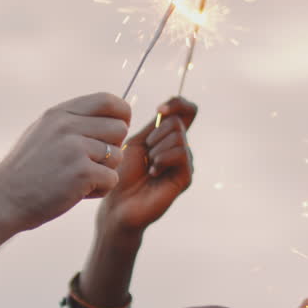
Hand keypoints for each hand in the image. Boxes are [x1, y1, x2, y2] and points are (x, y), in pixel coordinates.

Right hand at [0, 93, 130, 230]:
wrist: (2, 199)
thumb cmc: (27, 172)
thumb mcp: (44, 134)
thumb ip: (74, 123)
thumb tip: (114, 119)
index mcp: (60, 113)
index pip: (107, 100)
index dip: (121, 116)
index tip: (114, 133)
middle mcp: (68, 125)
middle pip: (119, 128)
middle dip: (113, 148)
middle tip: (93, 164)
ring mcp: (75, 148)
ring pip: (118, 156)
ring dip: (105, 172)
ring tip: (80, 180)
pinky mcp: (82, 172)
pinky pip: (112, 179)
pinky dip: (99, 191)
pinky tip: (78, 193)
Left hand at [97, 97, 197, 237]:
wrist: (120, 203)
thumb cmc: (124, 173)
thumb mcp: (137, 142)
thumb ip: (155, 126)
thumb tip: (167, 109)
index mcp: (169, 137)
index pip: (187, 110)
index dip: (177, 103)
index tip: (159, 110)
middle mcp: (181, 148)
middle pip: (178, 122)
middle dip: (156, 134)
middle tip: (146, 153)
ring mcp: (185, 163)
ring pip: (179, 137)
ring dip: (157, 149)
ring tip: (148, 165)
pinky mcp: (186, 177)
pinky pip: (181, 154)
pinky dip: (162, 159)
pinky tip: (153, 173)